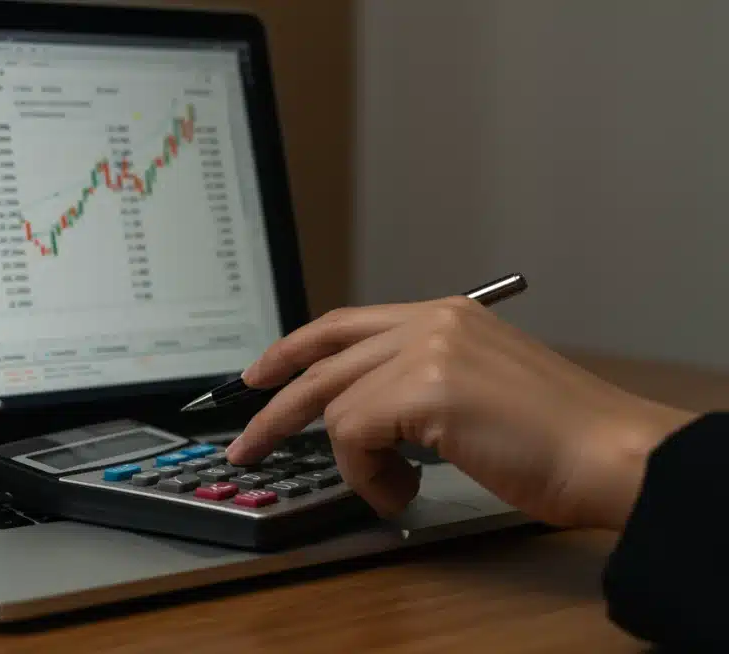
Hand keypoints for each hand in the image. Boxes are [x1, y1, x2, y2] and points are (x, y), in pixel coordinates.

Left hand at [225, 297, 695, 529]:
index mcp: (445, 315)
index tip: (258, 376)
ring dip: (353, 462)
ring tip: (392, 488)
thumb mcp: (477, 388)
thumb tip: (360, 417)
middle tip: (245, 443)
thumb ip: (418, 384)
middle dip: (274, 406)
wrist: (609, 453)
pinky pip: (353, 436)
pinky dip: (369, 476)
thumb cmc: (556, 437)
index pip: (345, 323)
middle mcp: (431, 321)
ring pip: (335, 406)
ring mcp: (427, 350)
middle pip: (322, 359)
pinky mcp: (424, 389)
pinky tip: (406, 490)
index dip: (294, 349)